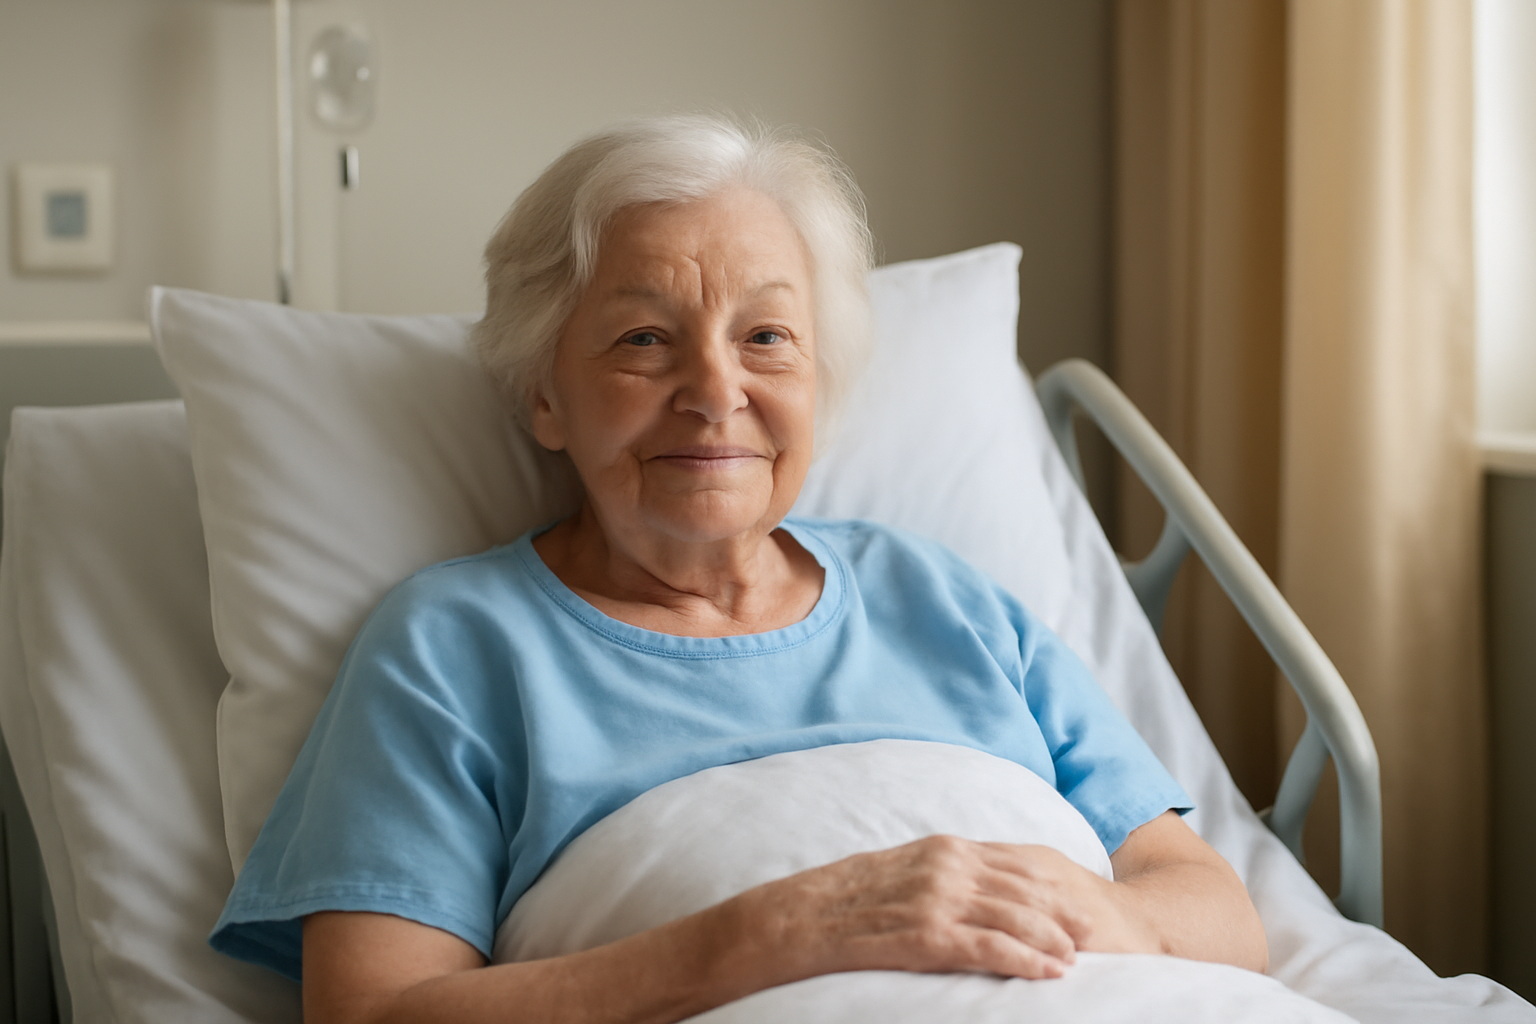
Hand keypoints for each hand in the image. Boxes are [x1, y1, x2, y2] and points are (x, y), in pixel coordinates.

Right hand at [722, 834, 1160, 985]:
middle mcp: (941, 865)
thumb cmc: (834, 904)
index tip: (1082, 903)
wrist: (782, 921)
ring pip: (1012, 916)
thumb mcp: (893, 875)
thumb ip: (934, 876)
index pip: (1012, 862)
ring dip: (1053, 938)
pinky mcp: (919, 935)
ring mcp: (931, 899)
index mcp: (938, 848)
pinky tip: (1049, 974)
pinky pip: (984, 946)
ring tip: (1081, 958)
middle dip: (1064, 912)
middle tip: (1098, 935)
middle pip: (1023, 887)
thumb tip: (969, 890)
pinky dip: (1023, 958)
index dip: (1052, 885)